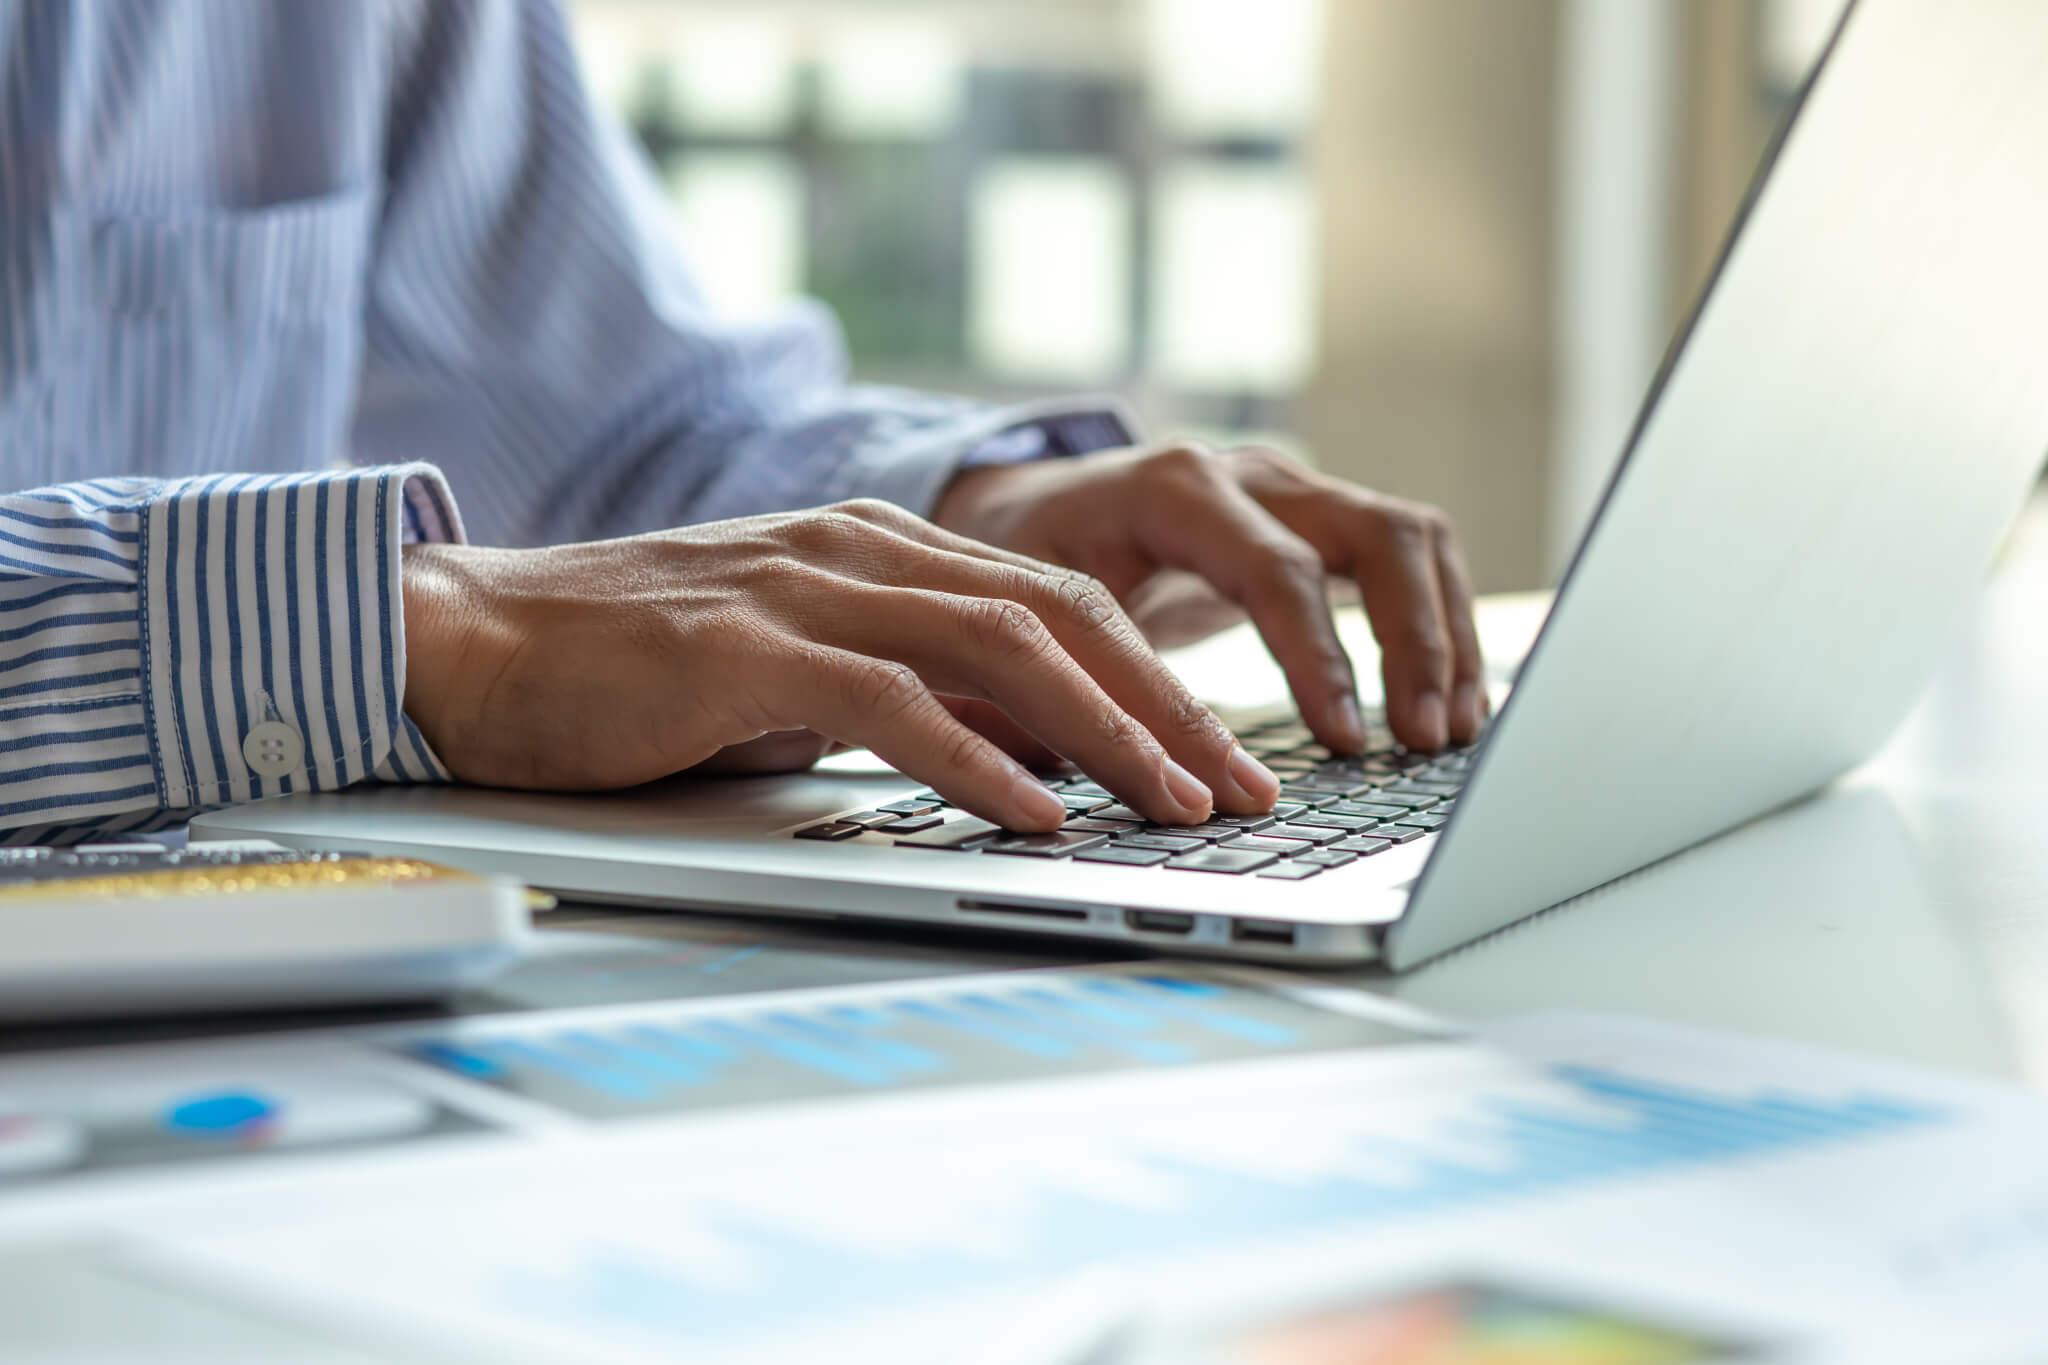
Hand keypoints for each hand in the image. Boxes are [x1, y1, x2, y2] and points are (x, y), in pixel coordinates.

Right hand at [399, 500, 1280, 832]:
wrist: (474, 639)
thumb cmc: (632, 669)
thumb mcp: (796, 669)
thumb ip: (902, 689)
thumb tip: (1020, 753)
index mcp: (880, 546)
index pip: (1055, 598)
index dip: (1151, 675)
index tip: (1218, 753)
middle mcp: (859, 550)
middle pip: (1057, 614)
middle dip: (1164, 704)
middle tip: (1238, 786)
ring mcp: (804, 590)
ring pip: (998, 646)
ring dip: (1103, 731)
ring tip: (1176, 803)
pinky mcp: (743, 649)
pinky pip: (890, 701)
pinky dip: (976, 758)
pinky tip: (1037, 811)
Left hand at [935, 441, 1485, 753]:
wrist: (1025, 505)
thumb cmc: (1022, 560)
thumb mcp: (1031, 606)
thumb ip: (1076, 673)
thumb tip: (1120, 779)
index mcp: (1175, 489)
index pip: (1278, 568)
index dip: (1319, 658)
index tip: (1346, 741)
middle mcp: (1249, 476)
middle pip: (1376, 534)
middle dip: (1415, 642)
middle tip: (1424, 739)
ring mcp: (1293, 491)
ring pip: (1410, 538)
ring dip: (1444, 635)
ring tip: (1452, 730)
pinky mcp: (1317, 522)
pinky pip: (1406, 558)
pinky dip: (1439, 625)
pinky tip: (1449, 698)